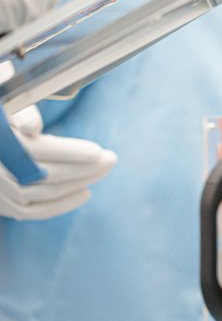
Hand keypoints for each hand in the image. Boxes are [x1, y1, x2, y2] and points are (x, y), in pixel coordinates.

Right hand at [0, 65, 116, 219]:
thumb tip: (33, 126)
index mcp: (0, 142)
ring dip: (80, 182)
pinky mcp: (4, 207)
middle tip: (111, 159)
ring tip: (103, 170)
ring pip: (46, 192)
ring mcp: (0, 192)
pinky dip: (63, 204)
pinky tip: (85, 192)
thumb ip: (20, 112)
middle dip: (84, 167)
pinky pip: (36, 211)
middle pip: (46, 174)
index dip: (69, 152)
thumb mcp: (8, 108)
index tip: (97, 151)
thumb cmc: (5, 123)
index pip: (35, 150)